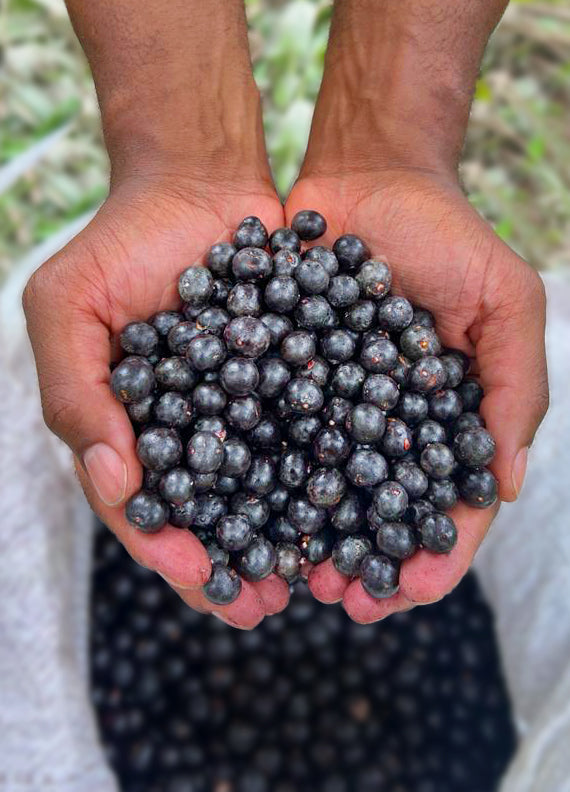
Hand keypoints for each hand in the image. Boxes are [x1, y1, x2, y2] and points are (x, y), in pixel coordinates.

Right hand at [23, 172, 287, 628]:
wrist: (200, 183)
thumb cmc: (124, 241)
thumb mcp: (68, 306)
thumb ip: (75, 393)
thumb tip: (113, 480)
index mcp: (130, 429)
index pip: (143, 507)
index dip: (168, 549)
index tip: (203, 579)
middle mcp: (189, 431)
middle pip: (209, 514)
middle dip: (233, 565)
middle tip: (265, 607)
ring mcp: (244, 409)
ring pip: (263, 489)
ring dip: (282, 535)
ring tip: (310, 577)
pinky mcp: (292, 381)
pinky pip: (309, 433)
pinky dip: (324, 472)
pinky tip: (350, 505)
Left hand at [286, 167, 547, 622]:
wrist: (368, 174)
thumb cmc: (447, 235)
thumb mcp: (505, 300)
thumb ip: (515, 387)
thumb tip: (502, 484)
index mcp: (445, 419)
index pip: (448, 503)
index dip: (436, 554)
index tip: (413, 593)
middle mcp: (384, 424)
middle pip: (378, 511)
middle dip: (365, 562)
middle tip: (342, 599)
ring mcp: (330, 404)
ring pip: (319, 488)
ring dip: (308, 536)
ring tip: (292, 574)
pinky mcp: (279, 377)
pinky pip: (268, 434)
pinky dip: (260, 475)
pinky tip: (243, 508)